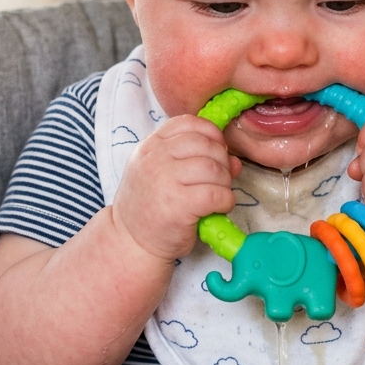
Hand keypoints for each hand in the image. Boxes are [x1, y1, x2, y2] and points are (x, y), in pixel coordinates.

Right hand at [112, 115, 242, 261]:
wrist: (131, 241)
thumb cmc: (151, 206)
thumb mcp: (165, 175)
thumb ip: (195, 160)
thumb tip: (234, 161)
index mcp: (151, 146)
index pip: (188, 123)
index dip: (210, 133)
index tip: (216, 150)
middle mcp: (155, 159)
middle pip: (205, 144)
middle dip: (221, 160)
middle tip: (219, 178)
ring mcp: (165, 181)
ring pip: (213, 168)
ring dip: (225, 182)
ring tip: (218, 194)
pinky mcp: (178, 205)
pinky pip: (216, 194)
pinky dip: (225, 200)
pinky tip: (219, 207)